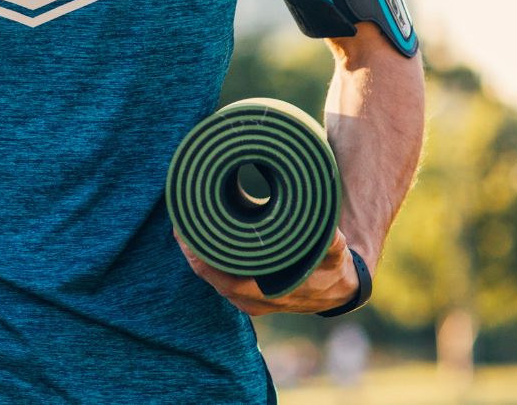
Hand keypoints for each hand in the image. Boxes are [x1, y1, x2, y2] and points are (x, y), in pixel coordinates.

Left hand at [177, 228, 359, 316]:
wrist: (336, 289)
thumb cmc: (332, 270)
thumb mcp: (334, 254)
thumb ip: (330, 243)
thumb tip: (328, 230)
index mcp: (267, 295)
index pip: (222, 278)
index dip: (201, 256)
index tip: (186, 232)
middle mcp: (249, 299)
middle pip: (208, 273)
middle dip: (191, 246)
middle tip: (180, 217)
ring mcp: (244, 295)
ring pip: (209, 272)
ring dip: (195, 249)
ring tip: (183, 221)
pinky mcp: (243, 287)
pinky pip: (216, 271)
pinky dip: (205, 254)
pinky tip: (196, 234)